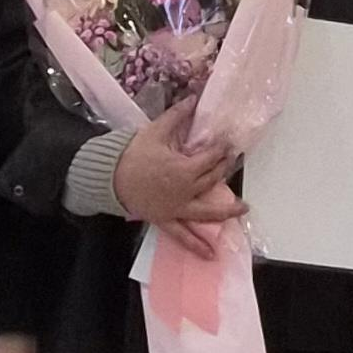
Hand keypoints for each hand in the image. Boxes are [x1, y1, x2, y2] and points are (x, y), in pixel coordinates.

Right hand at [115, 104, 243, 257]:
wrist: (109, 177)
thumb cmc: (132, 154)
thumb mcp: (155, 131)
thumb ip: (177, 115)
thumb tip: (193, 97)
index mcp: (184, 169)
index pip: (211, 158)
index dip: (221, 149)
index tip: (227, 143)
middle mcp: (185, 191)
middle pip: (212, 180)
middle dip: (224, 170)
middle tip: (233, 162)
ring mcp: (177, 209)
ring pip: (207, 212)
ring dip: (227, 212)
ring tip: (243, 210)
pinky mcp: (166, 220)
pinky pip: (183, 236)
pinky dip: (196, 246)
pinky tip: (211, 255)